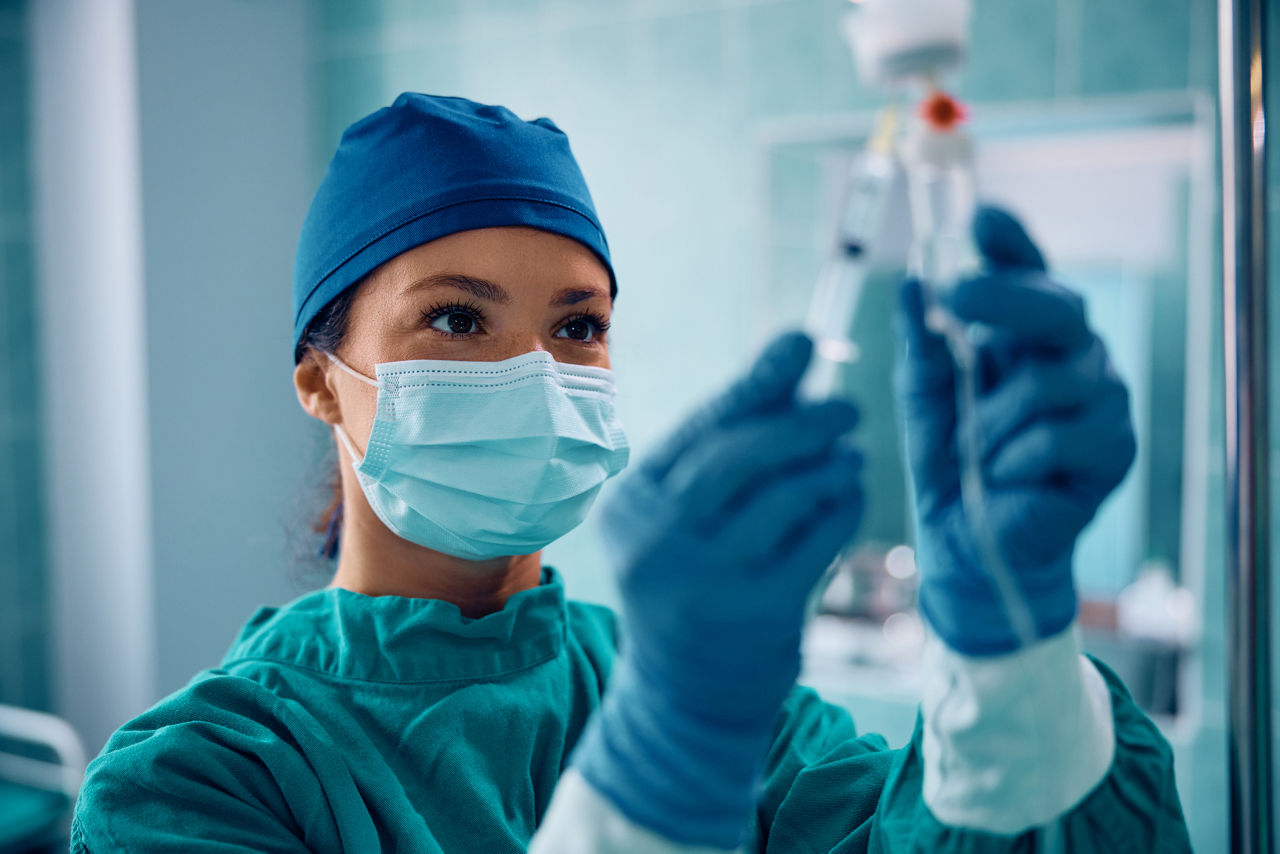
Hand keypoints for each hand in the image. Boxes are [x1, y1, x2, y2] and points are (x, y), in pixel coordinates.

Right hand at [572, 332, 863, 846]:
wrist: (684, 698)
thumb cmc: (694, 585)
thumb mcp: (689, 518)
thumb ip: (728, 446)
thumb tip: (789, 362)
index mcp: (632, 506)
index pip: (701, 428)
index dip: (757, 381)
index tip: (802, 339)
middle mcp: (657, 540)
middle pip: (739, 454)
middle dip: (802, 420)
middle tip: (847, 407)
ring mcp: (704, 579)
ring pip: (784, 493)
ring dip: (829, 463)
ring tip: (850, 456)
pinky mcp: (756, 612)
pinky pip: (816, 538)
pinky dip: (843, 505)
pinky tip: (849, 494)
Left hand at [895, 207, 1135, 654]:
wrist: (965, 542)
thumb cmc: (948, 460)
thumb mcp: (921, 394)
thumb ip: (921, 341)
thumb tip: (911, 281)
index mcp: (1026, 335)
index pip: (1030, 272)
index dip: (1012, 242)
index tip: (980, 218)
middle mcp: (1072, 357)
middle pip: (1060, 306)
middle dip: (1007, 298)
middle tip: (958, 299)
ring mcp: (1102, 402)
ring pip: (1052, 381)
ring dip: (992, 418)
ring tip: (971, 449)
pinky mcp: (1112, 453)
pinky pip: (1060, 436)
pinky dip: (1014, 455)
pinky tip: (1000, 474)